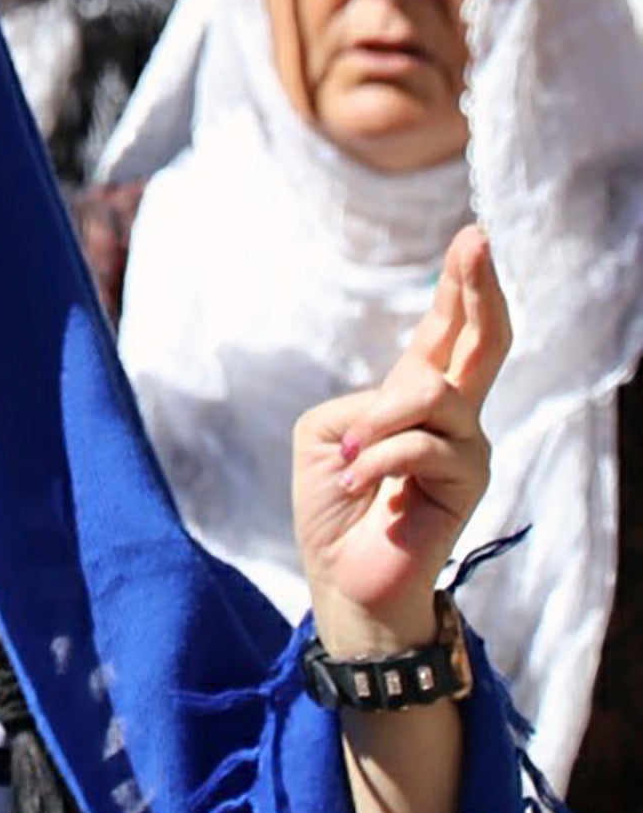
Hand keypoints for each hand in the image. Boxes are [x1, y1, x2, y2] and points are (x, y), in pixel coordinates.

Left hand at [294, 226, 507, 660]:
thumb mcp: (330, 433)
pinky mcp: (468, 481)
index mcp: (413, 397)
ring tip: (352, 463)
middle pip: (481, 341)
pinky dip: (375, 461)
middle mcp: (453, 416)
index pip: (444, 331)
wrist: (343, 577)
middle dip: (477, 287)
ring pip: (431, 392)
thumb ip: (369, 402)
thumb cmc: (333, 505)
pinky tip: (360, 488)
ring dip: (376, 422)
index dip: (459, 285)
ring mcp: (467, 446)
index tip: (473, 236)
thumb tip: (417, 405)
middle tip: (478, 240)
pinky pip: (419, 444)